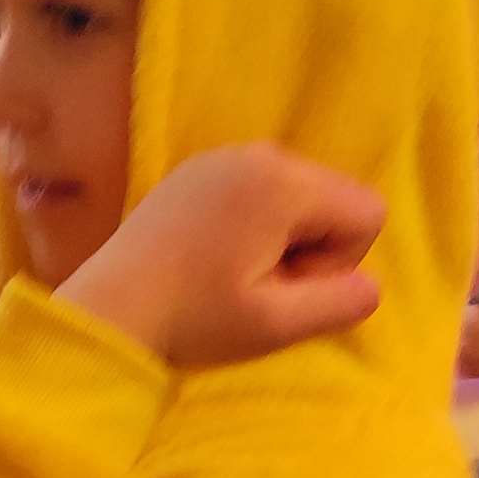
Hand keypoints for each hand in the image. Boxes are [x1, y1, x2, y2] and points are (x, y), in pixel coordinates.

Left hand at [59, 144, 384, 368]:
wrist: (107, 310)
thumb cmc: (192, 318)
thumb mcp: (275, 324)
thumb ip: (341, 303)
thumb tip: (371, 286)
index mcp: (284, 182)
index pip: (368, 212)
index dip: (339, 262)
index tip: (287, 287)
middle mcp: (260, 153)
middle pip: (335, 197)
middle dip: (314, 246)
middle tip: (257, 284)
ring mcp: (225, 156)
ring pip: (299, 196)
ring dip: (283, 239)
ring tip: (232, 273)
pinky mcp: (199, 170)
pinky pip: (260, 191)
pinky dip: (253, 225)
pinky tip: (212, 258)